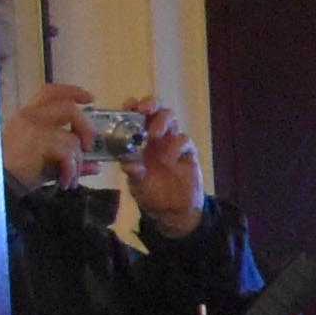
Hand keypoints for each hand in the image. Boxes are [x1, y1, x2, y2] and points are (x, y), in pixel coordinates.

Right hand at [3, 76, 99, 186]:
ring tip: (71, 178)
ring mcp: (33, 127)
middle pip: (68, 107)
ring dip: (77, 162)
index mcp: (28, 115)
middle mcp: (29, 116)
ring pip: (72, 138)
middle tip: (88, 147)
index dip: (72, 92)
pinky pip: (68, 153)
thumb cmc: (16, 172)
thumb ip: (70, 160)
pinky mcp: (37, 141)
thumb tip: (96, 166)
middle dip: (86, 127)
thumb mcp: (46, 162)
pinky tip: (65, 182)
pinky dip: (71, 170)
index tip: (89, 98)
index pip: (50, 92)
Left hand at [116, 101, 204, 235]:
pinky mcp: (187, 150)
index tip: (127, 107)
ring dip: (161, 121)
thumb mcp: (137, 184)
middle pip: (155, 109)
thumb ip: (134, 173)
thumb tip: (128, 164)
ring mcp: (171, 141)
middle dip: (149, 104)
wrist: (173, 210)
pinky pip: (183, 139)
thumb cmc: (151, 193)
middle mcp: (154, 135)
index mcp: (136, 139)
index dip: (131, 107)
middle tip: (143, 110)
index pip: (134, 114)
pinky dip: (175, 146)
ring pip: (170, 118)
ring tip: (153, 135)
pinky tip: (168, 160)